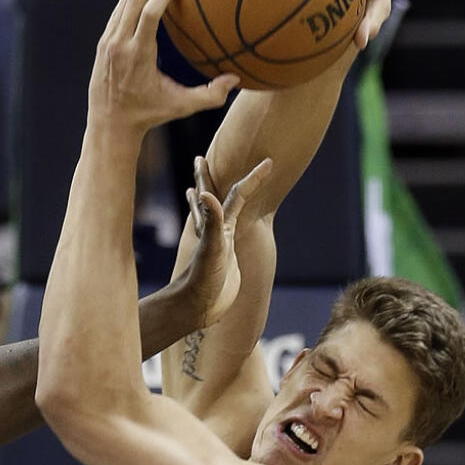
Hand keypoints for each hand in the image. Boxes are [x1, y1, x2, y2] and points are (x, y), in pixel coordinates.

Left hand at [88, 0, 237, 133]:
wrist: (109, 125)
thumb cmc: (148, 115)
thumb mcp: (179, 107)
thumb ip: (208, 96)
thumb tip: (236, 81)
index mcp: (139, 56)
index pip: (148, 16)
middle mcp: (120, 46)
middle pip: (133, 2)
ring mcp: (108, 45)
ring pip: (122, 6)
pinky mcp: (102, 47)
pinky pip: (115, 16)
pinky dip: (125, 1)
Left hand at [183, 156, 273, 327]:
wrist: (194, 307)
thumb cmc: (202, 279)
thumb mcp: (211, 249)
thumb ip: (211, 222)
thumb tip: (204, 192)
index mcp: (219, 225)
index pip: (238, 195)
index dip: (254, 179)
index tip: (269, 162)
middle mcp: (217, 230)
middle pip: (215, 197)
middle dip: (211, 176)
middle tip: (201, 157)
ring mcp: (219, 243)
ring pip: (215, 213)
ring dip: (210, 197)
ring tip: (201, 185)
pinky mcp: (222, 258)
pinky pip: (220, 234)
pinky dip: (217, 224)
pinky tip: (217, 226)